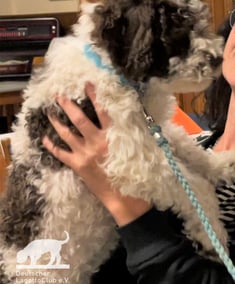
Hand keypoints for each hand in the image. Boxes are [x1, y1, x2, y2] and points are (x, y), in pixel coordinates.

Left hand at [42, 82, 150, 224]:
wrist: (125, 198)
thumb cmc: (137, 173)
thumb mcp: (141, 149)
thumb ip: (135, 133)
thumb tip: (133, 117)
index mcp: (113, 136)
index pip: (102, 111)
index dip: (95, 96)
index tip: (88, 84)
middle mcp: (96, 141)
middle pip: (79, 119)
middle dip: (68, 105)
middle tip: (59, 95)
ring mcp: (84, 153)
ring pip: (66, 134)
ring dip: (57, 122)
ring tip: (50, 113)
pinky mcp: (77, 166)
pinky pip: (60, 154)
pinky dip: (52, 146)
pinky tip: (45, 138)